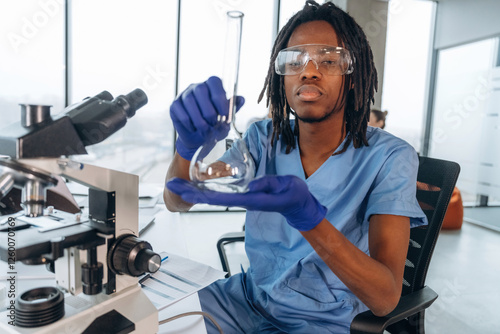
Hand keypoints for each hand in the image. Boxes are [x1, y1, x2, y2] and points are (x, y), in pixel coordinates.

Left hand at [166, 175, 326, 230]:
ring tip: (177, 183)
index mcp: (251, 200)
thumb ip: (269, 185)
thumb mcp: (286, 187)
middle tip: (171, 185)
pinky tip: (196, 185)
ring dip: (194, 190)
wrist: (298, 204)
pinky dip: (206, 189)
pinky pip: (221, 193)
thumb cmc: (294, 195)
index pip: (222, 199)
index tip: (186, 192)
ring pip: (214, 196)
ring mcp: (242, 199)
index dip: (202, 195)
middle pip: (211, 199)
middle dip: (190, 192)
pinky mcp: (244, 195)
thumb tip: (250, 186)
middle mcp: (243, 201)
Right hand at [170, 76, 244, 159]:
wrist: (199, 140)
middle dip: (209, 110)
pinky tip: (194, 128)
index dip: (220, 97)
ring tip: (205, 129)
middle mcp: (197, 87)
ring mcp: (184, 95)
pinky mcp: (174, 105)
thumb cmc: (214, 126)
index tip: (224, 114)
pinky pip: (180, 111)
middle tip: (213, 124)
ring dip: (199, 119)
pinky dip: (189, 123)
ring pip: (189, 101)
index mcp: (212, 87)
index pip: (214, 82)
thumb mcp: (226, 119)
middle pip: (201, 90)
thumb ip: (233, 108)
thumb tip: (241, 99)